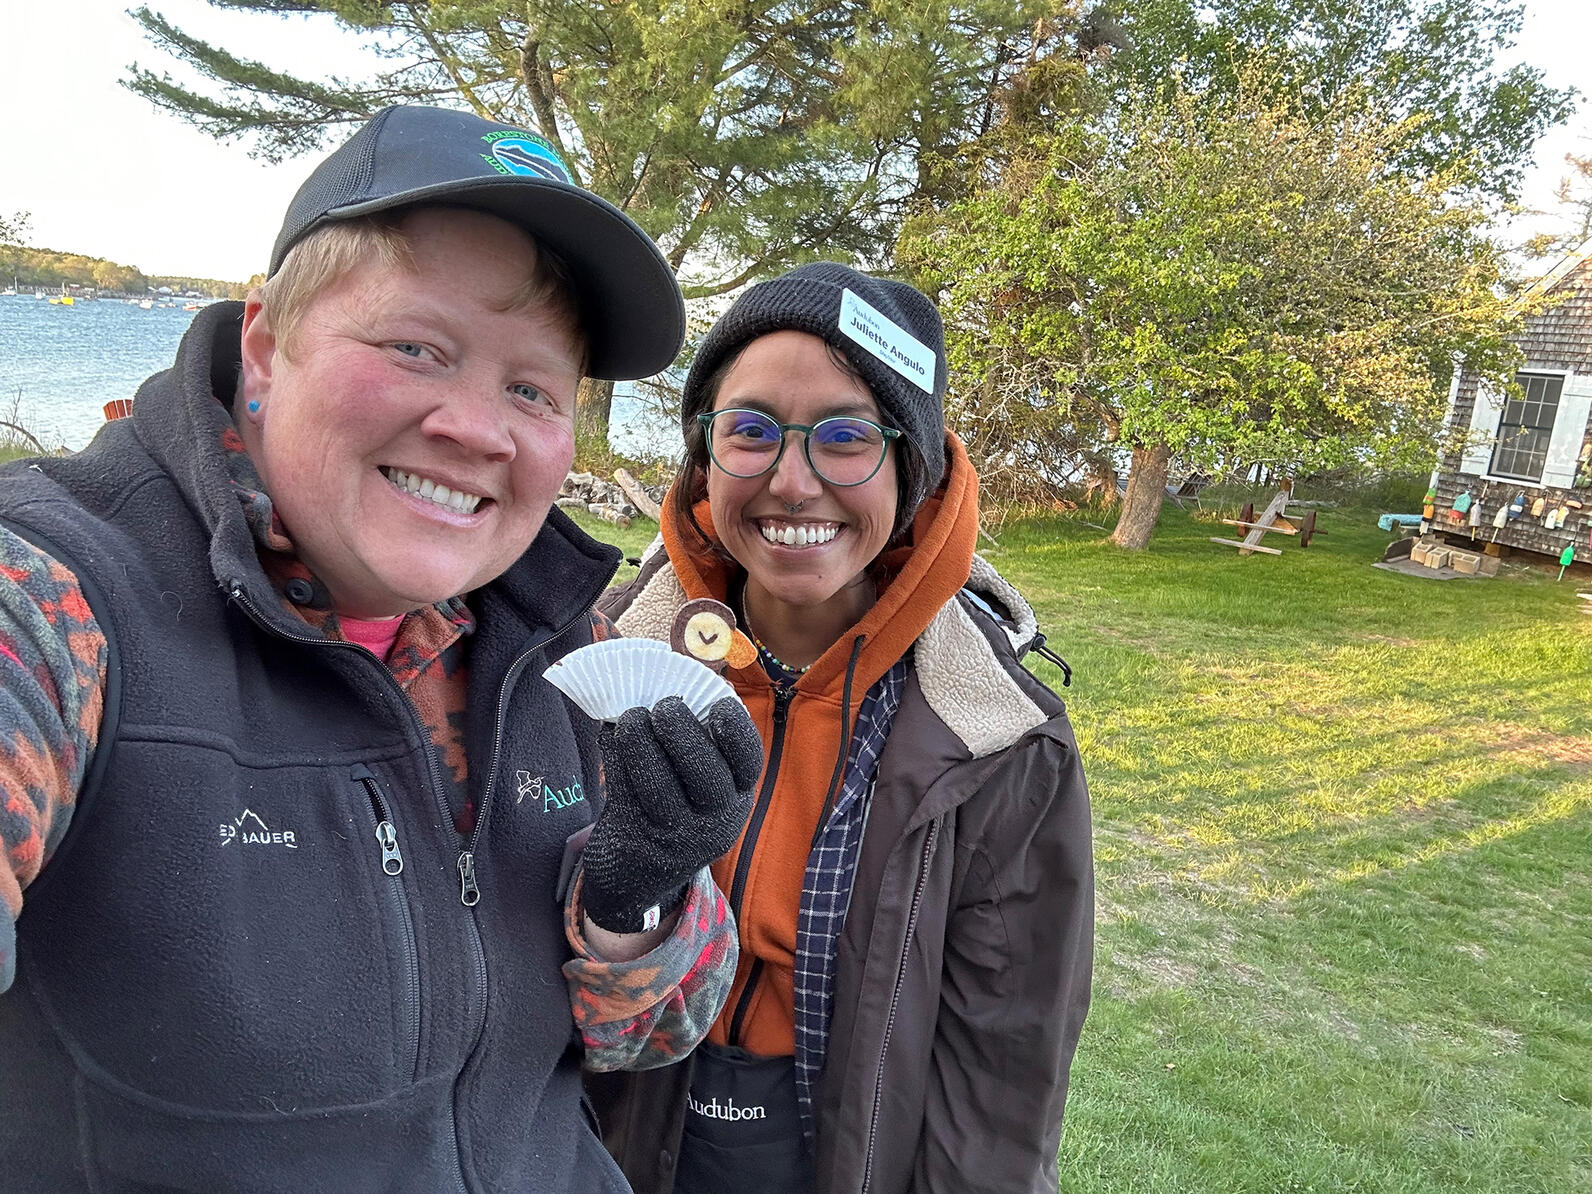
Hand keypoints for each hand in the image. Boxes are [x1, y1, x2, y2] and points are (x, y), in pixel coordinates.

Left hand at [581, 695, 762, 933]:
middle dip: (682, 731)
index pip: (749, 764)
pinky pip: (623, 790)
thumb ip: (697, 745)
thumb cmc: (673, 809)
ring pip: (657, 781)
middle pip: (705, 773)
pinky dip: (614, 755)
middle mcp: (714, 822)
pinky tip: (611, 734)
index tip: (719, 704)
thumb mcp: (699, 791)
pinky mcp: (635, 839)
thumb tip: (671, 682)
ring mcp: (674, 836)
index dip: (737, 731)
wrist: (636, 879)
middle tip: (665, 706)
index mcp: (737, 798)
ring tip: (630, 717)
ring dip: (639, 738)